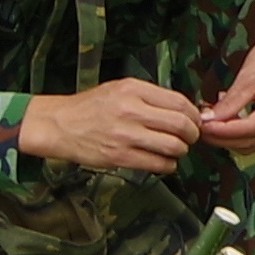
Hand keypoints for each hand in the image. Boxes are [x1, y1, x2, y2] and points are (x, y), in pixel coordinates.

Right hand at [16, 78, 204, 174]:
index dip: (194, 115)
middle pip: (181, 124)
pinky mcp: (119, 156)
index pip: (179, 102)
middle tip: (190, 137)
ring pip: (173, 146)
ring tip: (175, 150)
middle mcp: (131, 110)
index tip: (195, 121)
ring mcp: (125, 134)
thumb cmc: (91, 107)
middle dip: (192, 134)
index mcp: (134, 89)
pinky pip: (158, 164)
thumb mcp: (121, 88)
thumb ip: (151, 97)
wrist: (59, 124)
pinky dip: (167, 165)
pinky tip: (162, 161)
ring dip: (181, 151)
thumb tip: (184, 110)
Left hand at [195, 9, 254, 149]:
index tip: (200, 125)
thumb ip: (229, 103)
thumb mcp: (249, 77)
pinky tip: (227, 118)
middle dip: (222, 137)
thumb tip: (207, 121)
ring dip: (229, 137)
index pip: (249, 130)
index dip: (222, 131)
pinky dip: (239, 131)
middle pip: (250, 142)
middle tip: (200, 124)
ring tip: (211, 120)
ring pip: (252, 143)